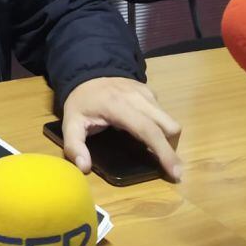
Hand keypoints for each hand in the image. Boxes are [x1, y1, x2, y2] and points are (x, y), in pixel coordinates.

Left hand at [61, 77, 182, 181]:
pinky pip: (163, 113)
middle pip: (169, 126)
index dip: (164, 152)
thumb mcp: (70, 124)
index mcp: (119, 107)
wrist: (87, 72)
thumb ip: (74, 146)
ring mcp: (147, 93)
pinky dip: (161, 127)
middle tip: (169, 168)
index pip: (149, 131)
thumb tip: (85, 168)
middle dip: (172, 150)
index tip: (175, 173)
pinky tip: (147, 134)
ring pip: (170, 120)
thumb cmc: (81, 102)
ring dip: (168, 139)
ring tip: (156, 152)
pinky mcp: (150, 91)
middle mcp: (139, 98)